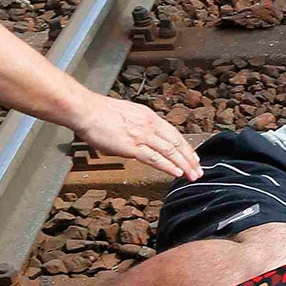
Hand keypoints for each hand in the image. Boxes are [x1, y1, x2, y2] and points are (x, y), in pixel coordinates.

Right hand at [74, 95, 200, 180]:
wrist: (87, 111)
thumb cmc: (100, 113)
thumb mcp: (127, 114)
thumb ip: (137, 125)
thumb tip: (141, 137)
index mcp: (148, 116)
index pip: (173, 133)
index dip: (185, 147)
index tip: (193, 157)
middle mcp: (149, 125)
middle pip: (176, 143)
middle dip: (190, 158)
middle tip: (199, 170)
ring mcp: (141, 135)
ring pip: (169, 151)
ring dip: (184, 164)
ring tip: (193, 175)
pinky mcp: (132, 147)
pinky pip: (155, 158)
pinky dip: (168, 166)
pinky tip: (176, 173)